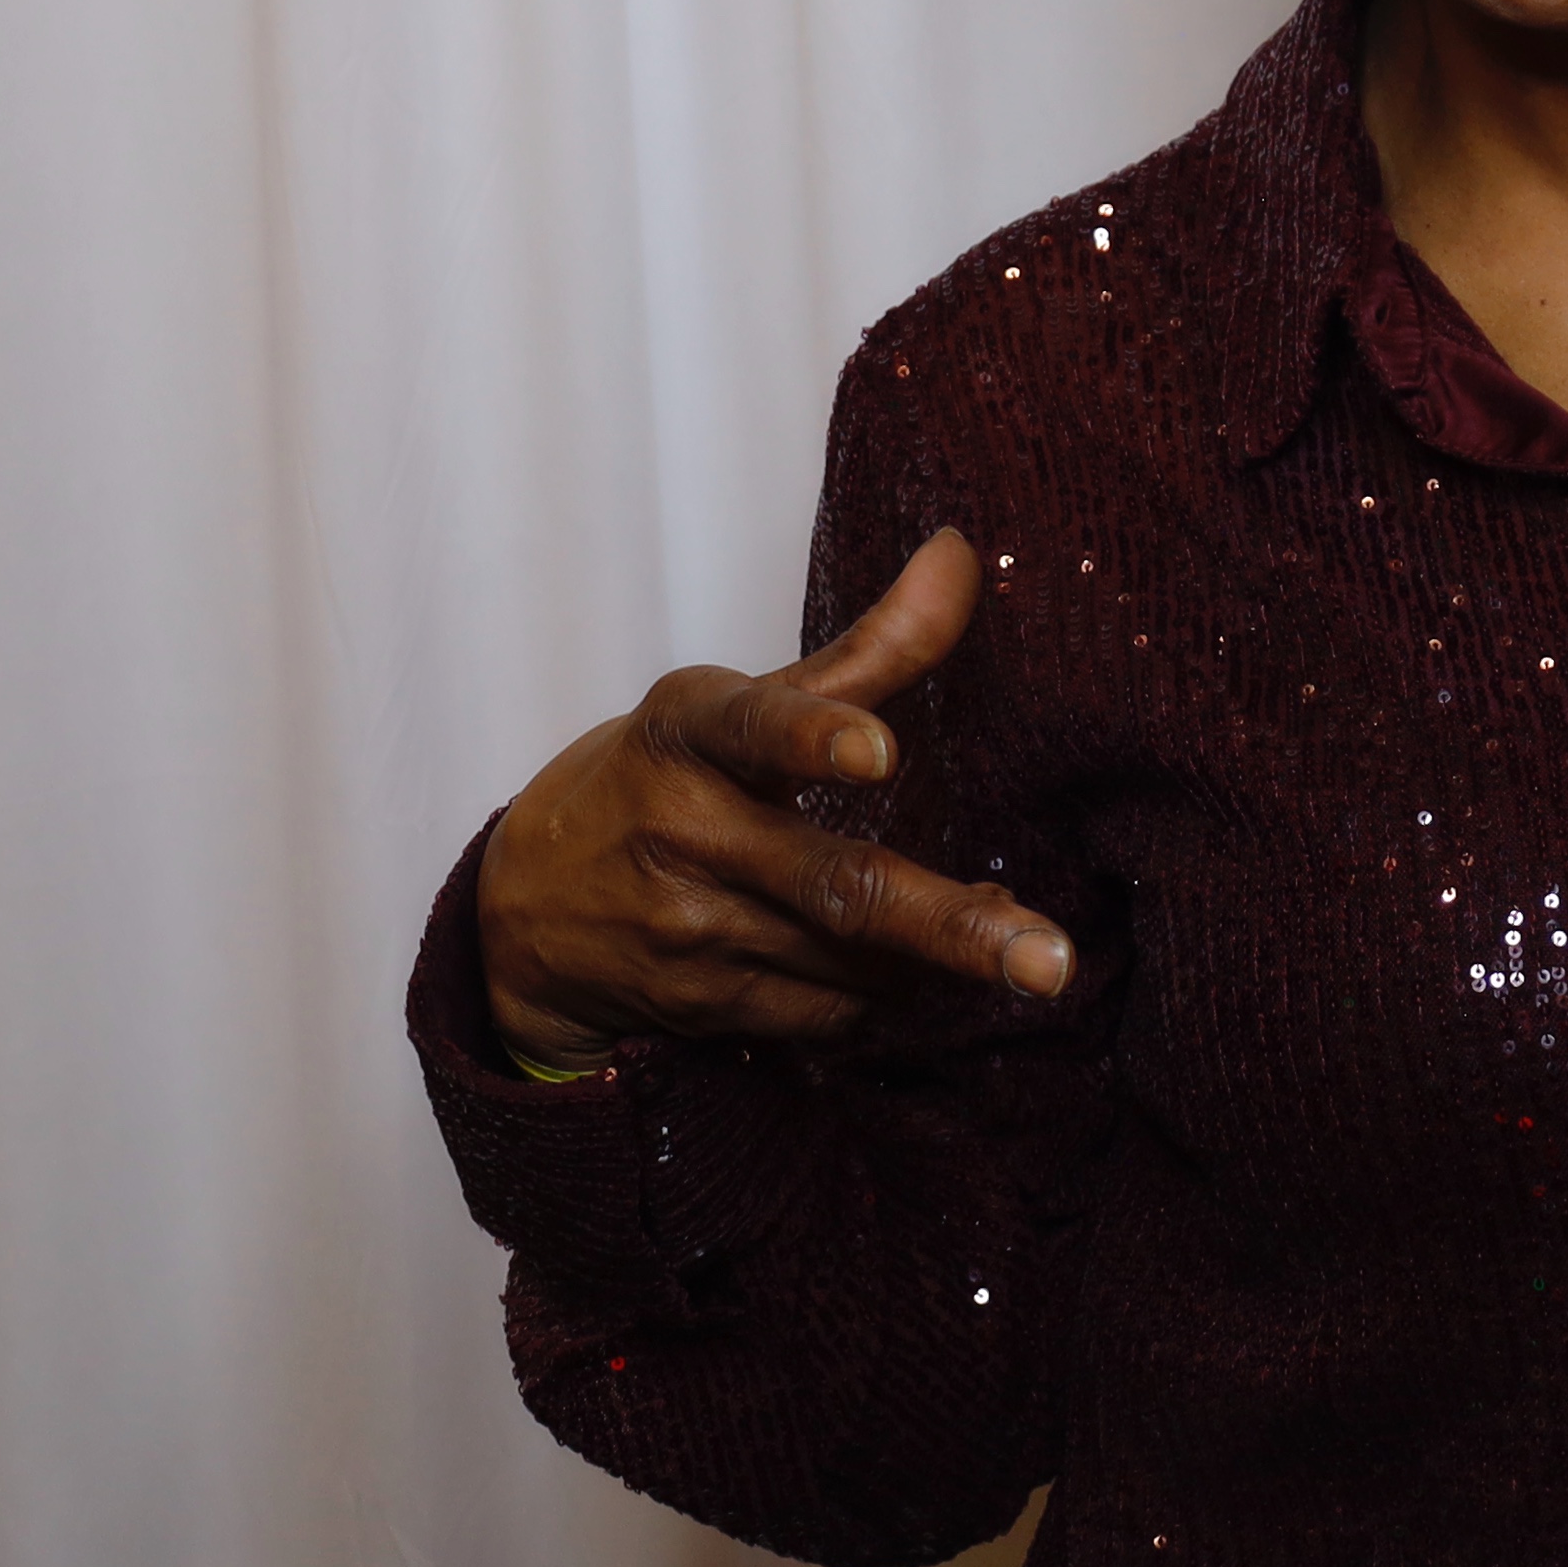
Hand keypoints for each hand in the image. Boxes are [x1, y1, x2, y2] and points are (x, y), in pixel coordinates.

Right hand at [470, 528, 1074, 1068]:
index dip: (812, 736)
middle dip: (948, 926)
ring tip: (1025, 952)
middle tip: (1047, 957)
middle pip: (833, 883)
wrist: (520, 916)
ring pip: (849, 954)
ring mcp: (690, 931)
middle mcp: (683, 833)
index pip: (749, 727)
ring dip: (941, 958)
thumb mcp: (732, 709)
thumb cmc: (654, 782)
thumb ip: (861, 653)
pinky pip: (826, 1010)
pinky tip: (930, 977)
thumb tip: (965, 556)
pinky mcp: (703, 1007)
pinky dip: (889, 996)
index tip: (878, 751)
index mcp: (687, 734)